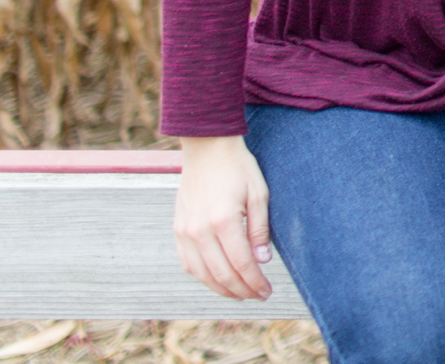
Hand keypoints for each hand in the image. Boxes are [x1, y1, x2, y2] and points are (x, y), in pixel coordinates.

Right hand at [173, 135, 274, 300]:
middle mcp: (199, 230)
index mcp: (223, 220)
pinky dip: (203, 278)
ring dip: (222, 289)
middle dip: (242, 290)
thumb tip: (262, 261)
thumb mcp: (258, 193)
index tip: (267, 291)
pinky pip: (188, 264)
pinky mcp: (177, 230)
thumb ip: (259, 229)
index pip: (241, 263)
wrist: (207, 149)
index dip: (255, 282)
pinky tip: (218, 281)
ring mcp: (185, 231)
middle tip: (258, 296)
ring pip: (202, 274)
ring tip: (241, 294)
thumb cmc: (238, 168)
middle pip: (221, 274)